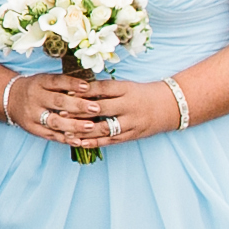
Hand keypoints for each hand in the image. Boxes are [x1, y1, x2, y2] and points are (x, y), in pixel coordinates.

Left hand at [10, 70, 180, 145]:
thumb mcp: (125, 85)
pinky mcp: (131, 135)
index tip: (66, 92)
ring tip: (65, 131)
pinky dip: (94, 142)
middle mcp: (129, 106)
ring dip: (83, 130)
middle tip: (59, 113)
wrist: (169, 107)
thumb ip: (104, 89)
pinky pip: (110, 140)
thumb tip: (77, 89)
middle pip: (101, 109)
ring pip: (104, 128)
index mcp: (126, 90)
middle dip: (80, 112)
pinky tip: (79, 142)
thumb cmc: (141, 93)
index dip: (84, 91)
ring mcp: (131, 123)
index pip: (102, 89)